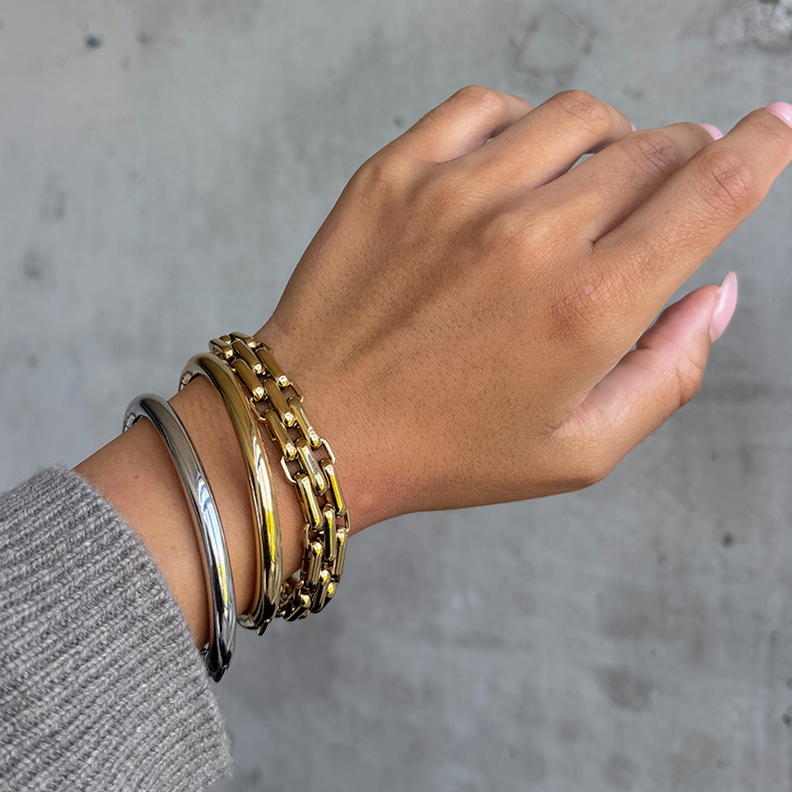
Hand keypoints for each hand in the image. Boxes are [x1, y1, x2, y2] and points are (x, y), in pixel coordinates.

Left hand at [257, 88, 791, 527]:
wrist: (319, 427)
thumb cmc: (446, 451)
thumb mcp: (578, 451)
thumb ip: (667, 373)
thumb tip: (717, 291)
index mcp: (589, 308)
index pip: (710, 193)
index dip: (761, 150)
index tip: (778, 126)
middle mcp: (531, 235)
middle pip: (652, 148)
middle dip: (680, 160)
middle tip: (660, 192)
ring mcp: (457, 193)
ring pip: (579, 115)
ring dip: (605, 142)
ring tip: (581, 191)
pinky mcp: (396, 173)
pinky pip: (488, 106)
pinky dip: (519, 127)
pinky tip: (510, 173)